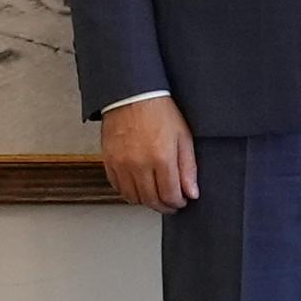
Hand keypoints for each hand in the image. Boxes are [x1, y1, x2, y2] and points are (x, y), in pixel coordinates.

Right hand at [100, 96, 199, 212]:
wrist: (132, 95)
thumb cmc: (158, 110)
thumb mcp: (183, 136)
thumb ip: (188, 167)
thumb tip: (191, 192)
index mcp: (161, 158)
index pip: (170, 196)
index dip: (177, 203)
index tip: (181, 201)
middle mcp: (140, 164)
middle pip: (151, 200)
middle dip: (163, 206)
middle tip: (170, 203)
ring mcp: (122, 164)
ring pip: (133, 198)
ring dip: (146, 201)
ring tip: (155, 194)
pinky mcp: (109, 161)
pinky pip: (117, 187)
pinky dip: (128, 192)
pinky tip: (138, 186)